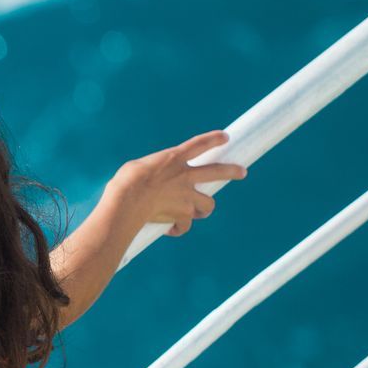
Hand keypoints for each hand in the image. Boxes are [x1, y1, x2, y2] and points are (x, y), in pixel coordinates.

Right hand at [111, 129, 246, 236]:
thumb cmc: (125, 182)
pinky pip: (185, 225)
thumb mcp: (138, 169)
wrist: (127, 201)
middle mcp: (185, 175)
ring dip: (201, 210)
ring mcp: (187, 196)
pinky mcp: (183, 215)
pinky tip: (170, 229)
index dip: (213, 139)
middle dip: (231, 172)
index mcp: (173, 158)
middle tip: (242, 172)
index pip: (199, 144)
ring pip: (207, 205)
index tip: (225, 137)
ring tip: (193, 213)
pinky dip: (178, 228)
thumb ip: (153, 174)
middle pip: (216, 172)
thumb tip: (151, 186)